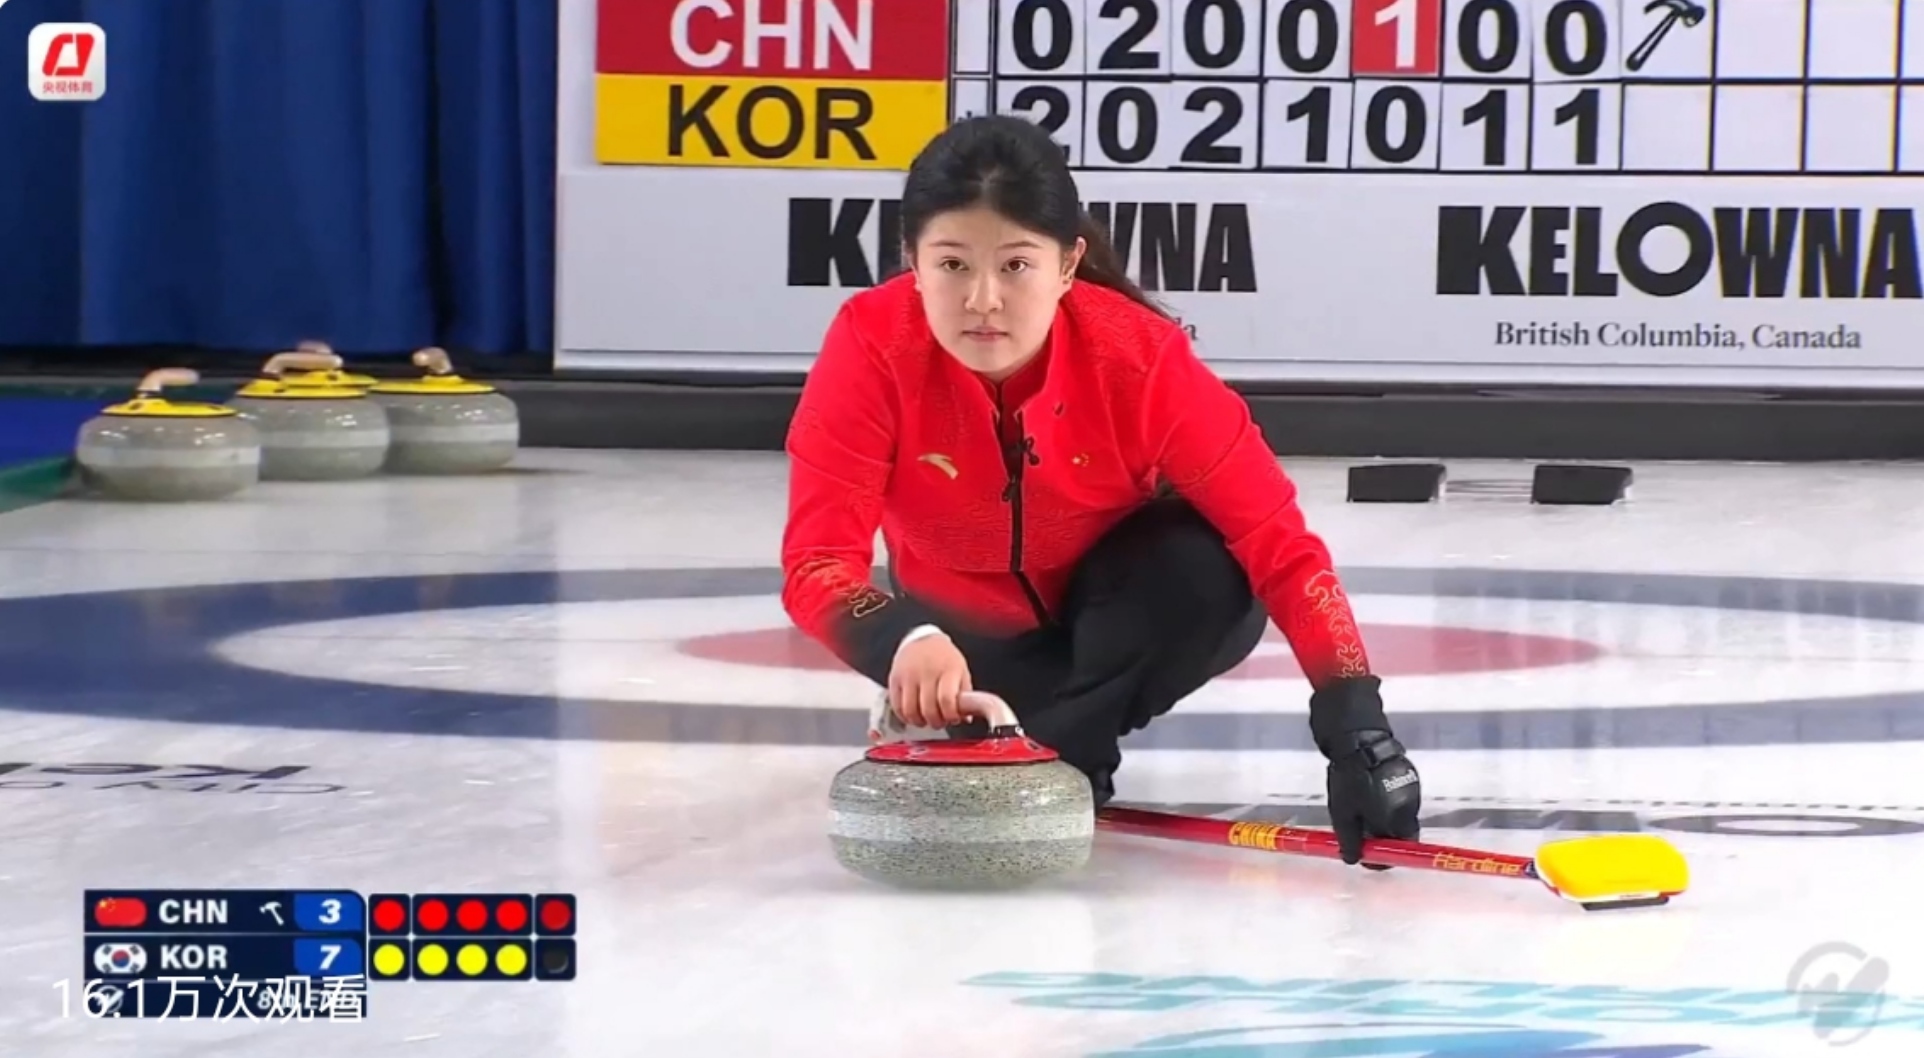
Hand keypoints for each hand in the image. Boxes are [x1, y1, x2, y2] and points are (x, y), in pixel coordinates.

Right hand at [888, 632, 973, 728]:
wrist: (922, 639)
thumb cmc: (944, 658)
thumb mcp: (961, 671)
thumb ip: (964, 695)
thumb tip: (966, 718)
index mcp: (948, 670)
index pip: (947, 700)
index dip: (950, 716)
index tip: (952, 719)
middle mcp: (927, 672)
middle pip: (928, 708)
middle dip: (936, 722)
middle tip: (940, 722)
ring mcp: (908, 675)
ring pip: (910, 710)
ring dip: (919, 722)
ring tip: (925, 720)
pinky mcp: (894, 679)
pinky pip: (897, 706)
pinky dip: (905, 716)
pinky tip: (913, 715)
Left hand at [1308, 676, 1421, 866]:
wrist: (1358, 738)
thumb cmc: (1350, 778)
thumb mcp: (1343, 814)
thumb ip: (1350, 840)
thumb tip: (1353, 859)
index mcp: (1397, 819)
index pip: (1399, 849)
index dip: (1383, 857)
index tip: (1367, 857)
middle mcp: (1410, 806)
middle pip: (1400, 833)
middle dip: (1381, 838)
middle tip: (1360, 834)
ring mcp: (1411, 788)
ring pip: (1398, 815)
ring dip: (1383, 819)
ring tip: (1360, 809)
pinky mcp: (1408, 774)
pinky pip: (1397, 798)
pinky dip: (1385, 803)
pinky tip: (1367, 793)